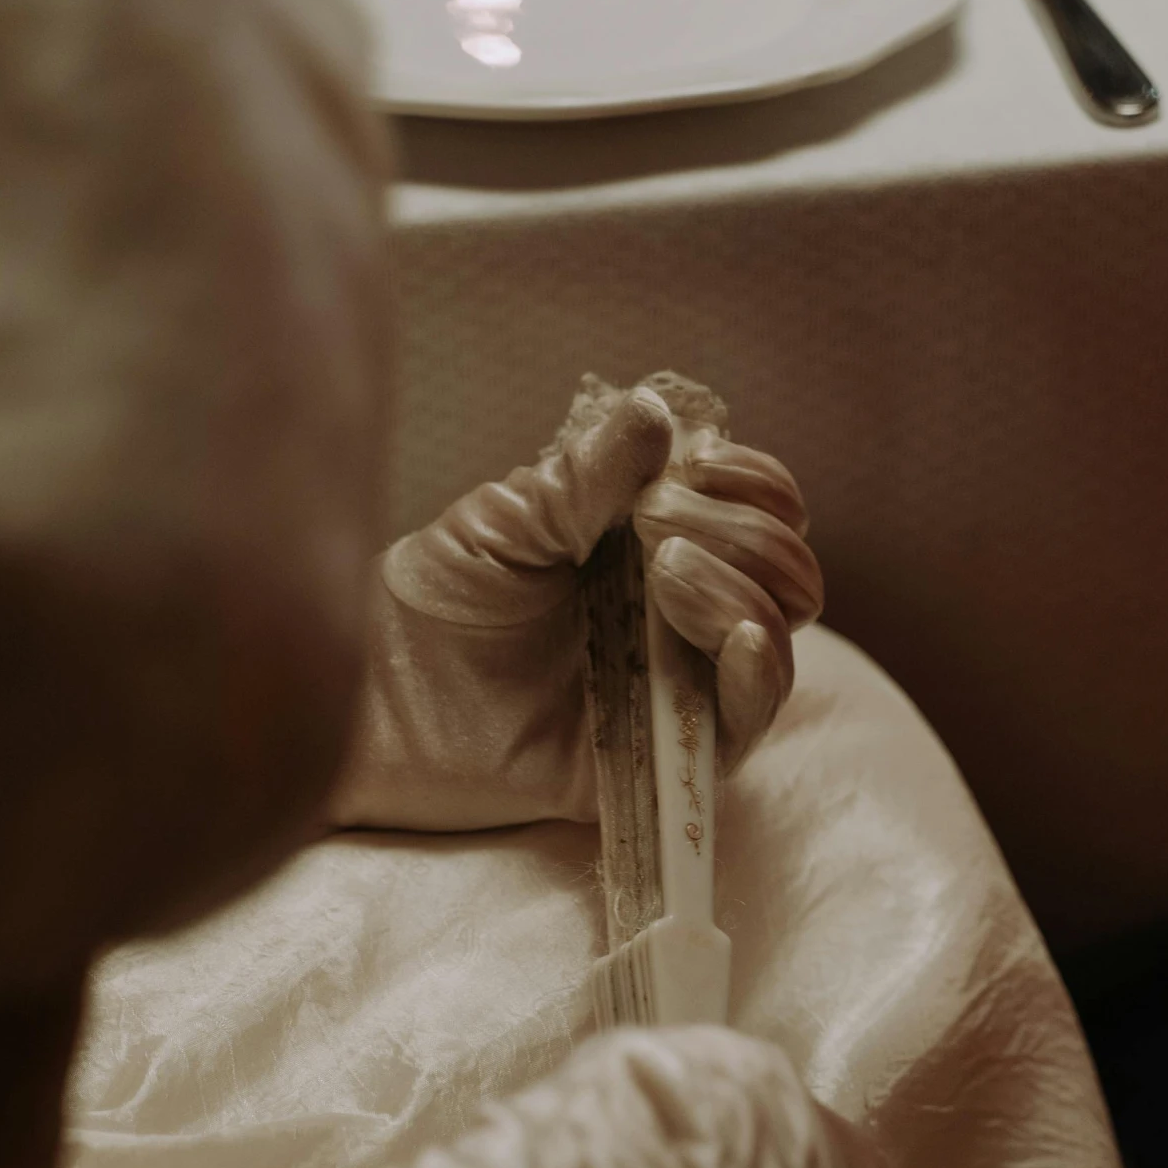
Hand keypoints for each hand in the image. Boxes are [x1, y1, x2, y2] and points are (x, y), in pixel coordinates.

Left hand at [329, 375, 823, 833]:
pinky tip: (741, 636)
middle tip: (657, 525)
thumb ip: (586, 477)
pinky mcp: (670, 756)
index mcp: (658, 543)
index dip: (753, 482)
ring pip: (775, 634)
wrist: (384, 701)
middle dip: (742, 533)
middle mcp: (685, 613)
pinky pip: (749, 720)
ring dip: (744, 589)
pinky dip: (762, 671)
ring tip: (666, 571)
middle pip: (783, 567)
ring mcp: (682, 683)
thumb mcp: (508, 520)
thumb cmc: (438, 604)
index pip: (757, 507)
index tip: (705, 465)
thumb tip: (658, 411)